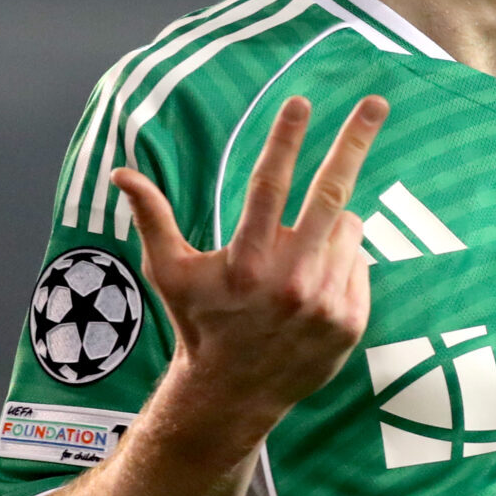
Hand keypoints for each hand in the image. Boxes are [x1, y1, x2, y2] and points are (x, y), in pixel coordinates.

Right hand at [112, 95, 388, 442]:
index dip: (285, 140)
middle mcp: (289, 280)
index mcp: (246, 262)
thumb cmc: (200, 322)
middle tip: (376, 101)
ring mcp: (325, 302)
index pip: (268, 186)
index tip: (301, 101)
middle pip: (331, 194)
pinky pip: (359, 262)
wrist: (234, 394)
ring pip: (347, 227)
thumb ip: (152, 218)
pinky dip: (342, 259)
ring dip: (332, 223)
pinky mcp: (350, 321)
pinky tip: (315, 284)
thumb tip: (119, 172)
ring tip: (301, 254)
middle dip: (355, 141)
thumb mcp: (170, 273)